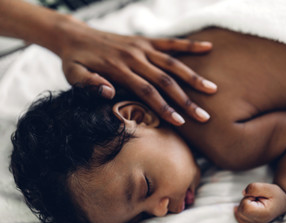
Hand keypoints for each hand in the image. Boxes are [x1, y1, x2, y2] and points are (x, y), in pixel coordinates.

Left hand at [58, 20, 216, 125]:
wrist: (75, 36)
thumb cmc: (75, 60)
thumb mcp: (73, 74)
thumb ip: (89, 83)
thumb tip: (109, 92)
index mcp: (119, 69)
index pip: (147, 91)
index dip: (165, 107)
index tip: (180, 122)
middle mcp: (135, 57)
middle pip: (165, 81)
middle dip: (185, 100)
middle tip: (203, 116)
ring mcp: (142, 47)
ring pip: (172, 63)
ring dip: (192, 77)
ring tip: (212, 89)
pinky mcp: (146, 41)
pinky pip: (170, 42)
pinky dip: (189, 46)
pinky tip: (207, 47)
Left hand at [234, 183, 285, 222]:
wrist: (281, 202)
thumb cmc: (275, 194)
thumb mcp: (268, 187)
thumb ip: (254, 188)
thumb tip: (243, 193)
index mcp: (264, 214)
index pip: (246, 207)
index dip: (248, 198)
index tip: (256, 196)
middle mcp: (259, 221)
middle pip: (241, 210)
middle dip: (245, 201)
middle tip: (255, 198)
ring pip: (239, 214)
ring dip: (243, 205)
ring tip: (254, 202)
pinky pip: (240, 219)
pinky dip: (240, 211)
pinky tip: (246, 206)